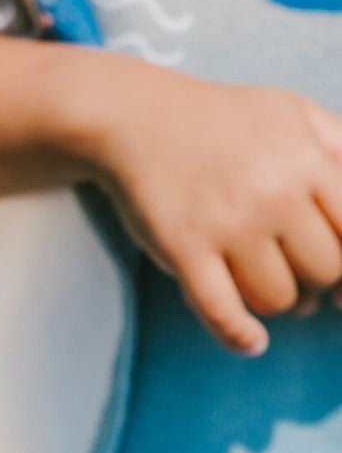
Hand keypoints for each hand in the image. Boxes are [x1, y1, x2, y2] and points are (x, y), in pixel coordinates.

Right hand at [70, 63, 341, 355]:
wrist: (131, 114)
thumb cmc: (221, 118)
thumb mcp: (294, 113)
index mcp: (306, 158)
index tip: (336, 271)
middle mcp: (271, 191)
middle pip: (325, 272)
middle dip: (315, 279)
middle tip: (293, 268)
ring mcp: (225, 222)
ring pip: (279, 298)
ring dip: (277, 301)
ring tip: (261, 282)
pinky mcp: (182, 246)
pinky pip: (223, 312)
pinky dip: (240, 336)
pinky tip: (251, 340)